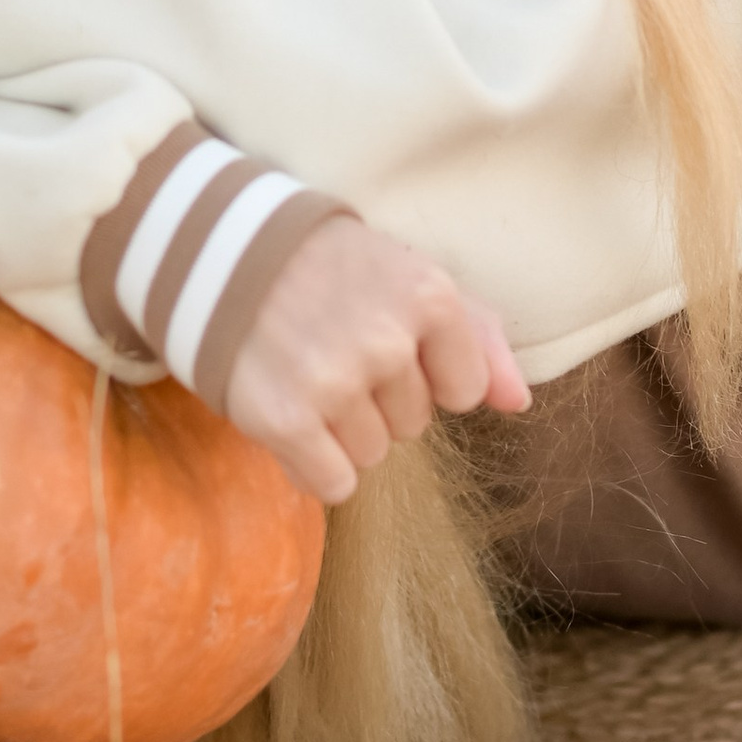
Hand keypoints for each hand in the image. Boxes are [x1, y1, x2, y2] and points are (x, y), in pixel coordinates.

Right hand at [221, 215, 528, 504]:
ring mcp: (334, 381)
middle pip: (413, 425)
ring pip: (372, 454)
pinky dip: (313, 463)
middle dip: (378, 398)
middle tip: (333, 349)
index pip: (463, 391)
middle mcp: (387, 339)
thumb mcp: (411, 278)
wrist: (223, 256)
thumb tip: (518, 403)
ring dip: (341, 429)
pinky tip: (293, 416)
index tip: (382, 340)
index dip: (425, 375)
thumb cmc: (332, 270)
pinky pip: (333, 484)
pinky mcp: (285, 419)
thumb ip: (479, 338)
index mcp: (429, 296)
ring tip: (307, 375)